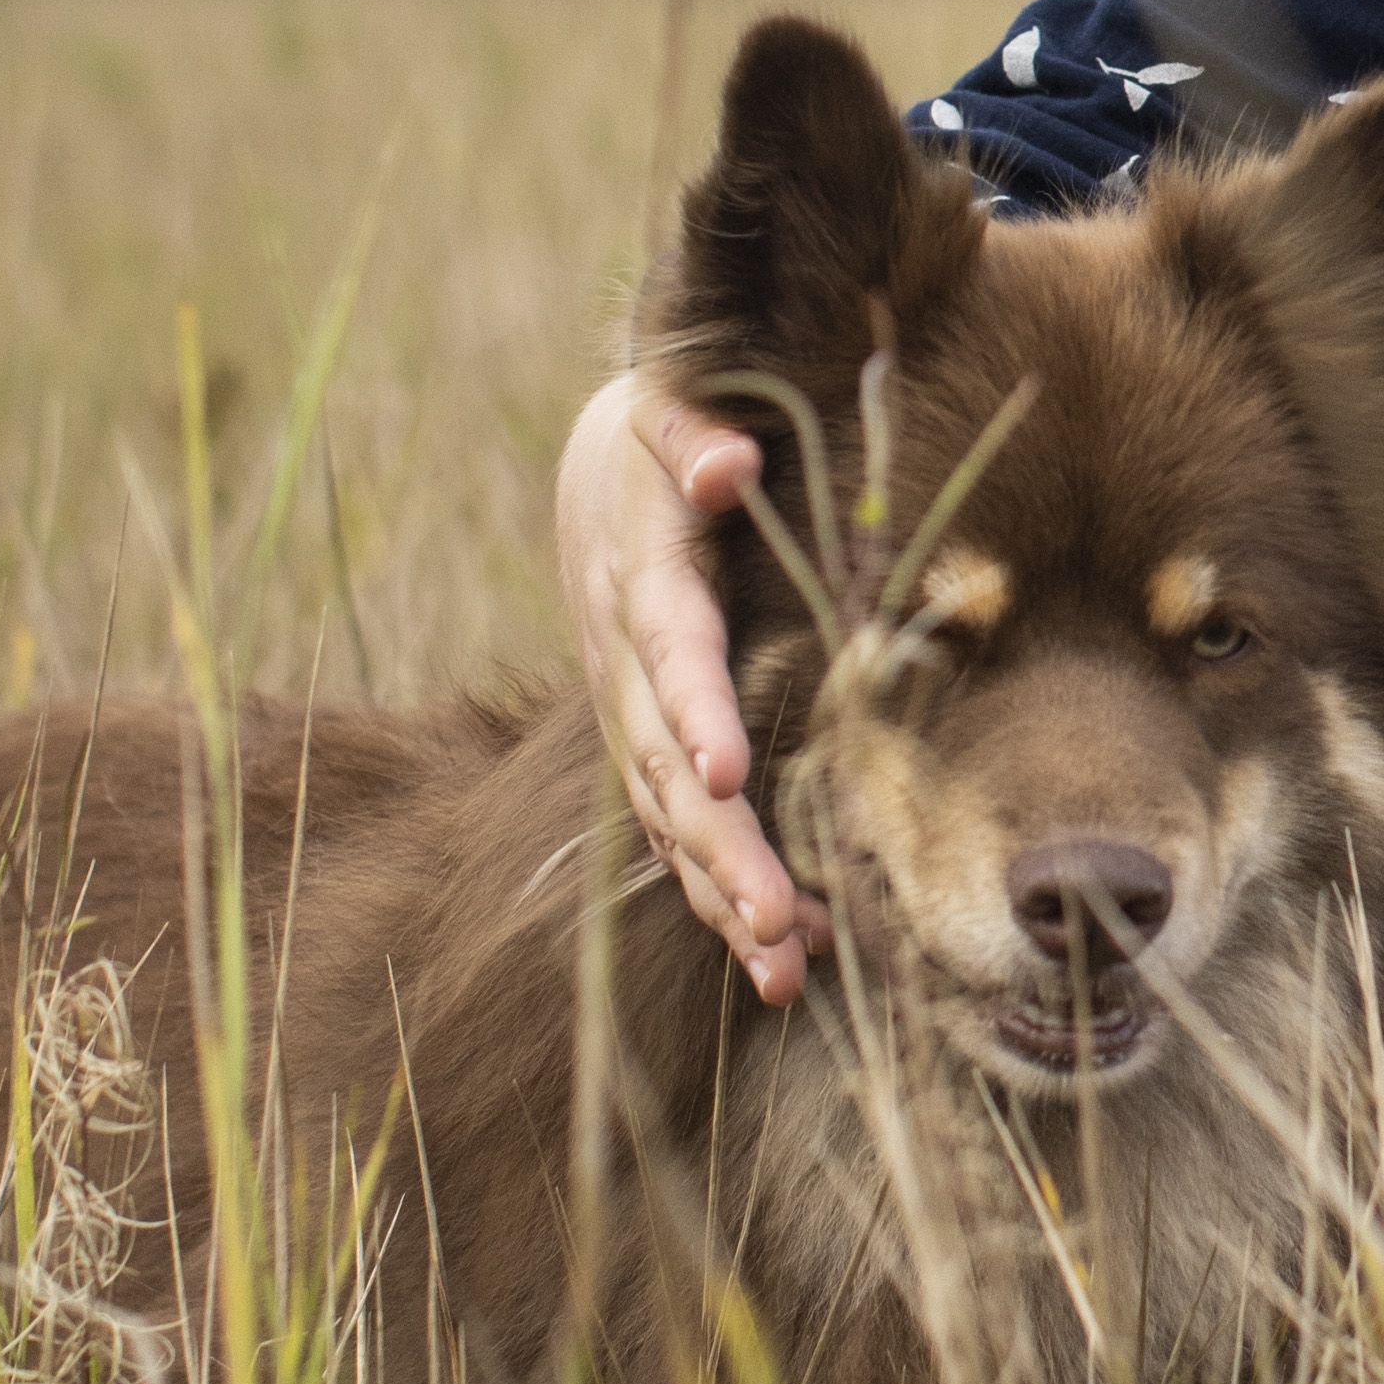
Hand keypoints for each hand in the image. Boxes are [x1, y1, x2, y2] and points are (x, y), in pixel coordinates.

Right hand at [555, 369, 822, 999]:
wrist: (598, 480)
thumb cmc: (660, 437)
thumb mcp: (665, 413)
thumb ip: (692, 434)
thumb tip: (727, 460)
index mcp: (642, 582)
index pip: (670, 652)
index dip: (695, 711)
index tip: (728, 772)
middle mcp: (626, 666)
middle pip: (666, 768)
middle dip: (720, 847)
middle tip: (776, 919)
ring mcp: (632, 720)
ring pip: (670, 823)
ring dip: (724, 896)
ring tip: (786, 969)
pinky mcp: (649, 754)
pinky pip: (680, 837)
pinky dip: (723, 898)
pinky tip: (782, 965)